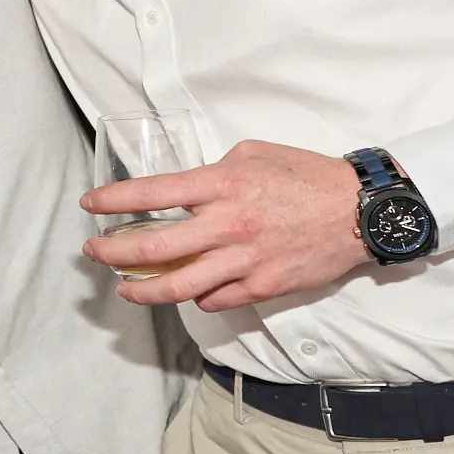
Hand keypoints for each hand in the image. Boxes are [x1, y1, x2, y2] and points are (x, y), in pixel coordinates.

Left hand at [81, 140, 370, 310]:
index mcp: (223, 184)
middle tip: (95, 253)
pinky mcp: (263, 287)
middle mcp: (228, 223)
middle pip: (153, 248)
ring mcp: (245, 260)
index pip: (153, 193)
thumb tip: (187, 191)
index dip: (114, 200)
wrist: (361, 211)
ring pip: (178, 287)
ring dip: (142, 290)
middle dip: (113, 253)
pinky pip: (214, 300)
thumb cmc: (309, 176)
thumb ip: (215, 172)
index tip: (92, 205)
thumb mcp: (255, 154)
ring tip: (125, 288)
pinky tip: (187, 291)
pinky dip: (195, 297)